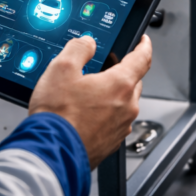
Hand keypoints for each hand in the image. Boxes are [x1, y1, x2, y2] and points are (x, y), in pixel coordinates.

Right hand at [29, 35, 151, 168]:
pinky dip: (105, 114)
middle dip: (122, 71)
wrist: (51, 154)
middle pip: (133, 82)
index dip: (143, 46)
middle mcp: (127, 107)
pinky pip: (114, 122)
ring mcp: (120, 128)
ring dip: (112, 95)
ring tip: (88, 92)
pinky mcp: (111, 144)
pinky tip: (85, 114)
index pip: (142, 59)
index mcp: (120, 85)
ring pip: (124, 103)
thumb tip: (87, 42)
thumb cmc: (57, 116)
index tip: (143, 41)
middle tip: (105, 66)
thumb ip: (78, 49)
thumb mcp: (61, 69)